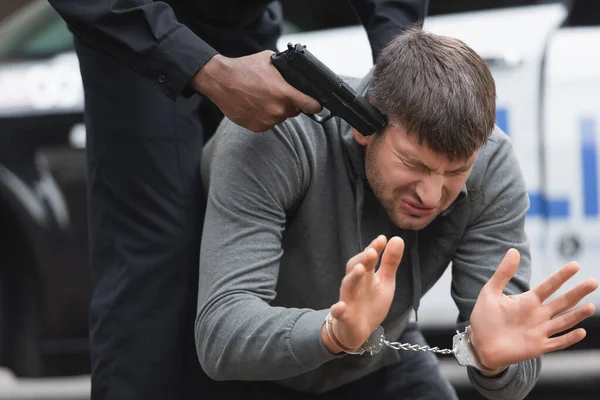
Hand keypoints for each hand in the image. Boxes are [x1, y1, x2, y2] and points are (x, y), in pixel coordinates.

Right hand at [191, 52, 321, 132]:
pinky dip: (265, 117)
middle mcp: (277, 110)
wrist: (221, 81)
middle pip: (294, 111)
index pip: (310, 105)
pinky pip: (268, 124)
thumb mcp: (270, 61)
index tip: (316, 105)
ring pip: (280, 118)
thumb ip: (287, 70)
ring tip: (262, 98)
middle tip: (276, 94)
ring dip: (276, 111)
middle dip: (289, 104)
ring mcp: (267, 120)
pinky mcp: (257, 127)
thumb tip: (297, 74)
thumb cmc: (244, 69)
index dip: (315, 105)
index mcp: (284, 93)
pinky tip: (255, 105)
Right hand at [324, 235, 404, 351]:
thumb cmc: (371, 302)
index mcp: (366, 275)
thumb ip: (390, 262)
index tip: (382, 239)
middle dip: (363, 260)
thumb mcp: (385, 282)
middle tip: (372, 252)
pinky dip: (338, 309)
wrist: (358, 330)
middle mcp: (355, 284)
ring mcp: (348, 299)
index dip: (374, 249)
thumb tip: (397, 238)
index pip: (368, 259)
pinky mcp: (344, 316)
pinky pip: (338, 312)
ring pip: (347, 286)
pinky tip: (340, 306)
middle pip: (355, 268)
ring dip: (352, 277)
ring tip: (360, 269)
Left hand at [469, 248, 597, 370]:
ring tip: (590, 306)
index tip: (575, 265)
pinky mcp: (538, 346)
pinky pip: (557, 342)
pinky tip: (580, 332)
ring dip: (577, 315)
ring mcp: (539, 331)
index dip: (561, 276)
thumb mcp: (490, 292)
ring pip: (563, 321)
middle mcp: (538, 314)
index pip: (549, 285)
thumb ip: (503, 273)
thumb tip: (513, 250)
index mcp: (528, 300)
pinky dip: (568, 338)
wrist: (480, 344)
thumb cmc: (484, 318)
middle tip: (593, 282)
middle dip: (577, 292)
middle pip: (562, 302)